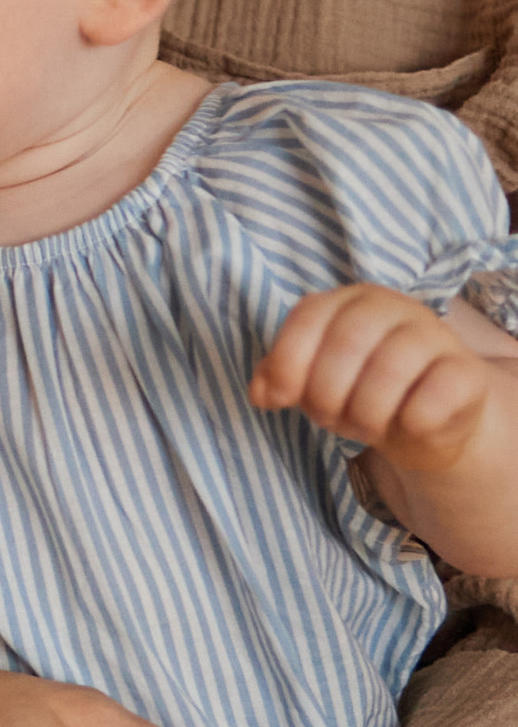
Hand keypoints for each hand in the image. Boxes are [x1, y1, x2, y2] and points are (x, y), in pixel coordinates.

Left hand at [253, 287, 487, 473]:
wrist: (426, 421)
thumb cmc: (361, 391)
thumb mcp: (313, 380)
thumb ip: (279, 377)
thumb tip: (261, 393)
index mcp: (350, 301)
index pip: (309, 316)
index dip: (287, 363)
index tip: (281, 399)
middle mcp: (394, 307)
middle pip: (345, 346)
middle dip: (327, 397)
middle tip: (334, 418)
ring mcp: (434, 335)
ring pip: (388, 373)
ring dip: (366, 415)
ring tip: (368, 425)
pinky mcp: (465, 372)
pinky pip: (430, 400)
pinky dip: (409, 422)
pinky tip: (408, 424)